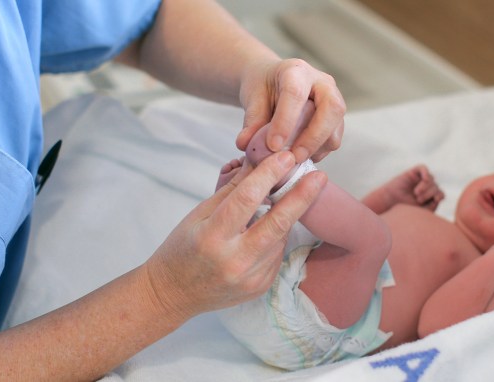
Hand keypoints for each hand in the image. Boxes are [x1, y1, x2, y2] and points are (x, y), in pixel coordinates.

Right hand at [144, 151, 326, 318]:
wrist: (174, 294)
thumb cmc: (182, 248)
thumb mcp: (199, 214)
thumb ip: (231, 190)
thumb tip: (258, 162)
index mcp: (213, 238)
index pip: (246, 200)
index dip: (268, 175)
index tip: (286, 157)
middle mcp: (234, 261)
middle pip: (277, 224)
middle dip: (302, 197)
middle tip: (319, 176)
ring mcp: (250, 278)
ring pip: (280, 238)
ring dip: (283, 218)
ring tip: (273, 208)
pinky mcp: (261, 287)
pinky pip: (277, 254)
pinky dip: (274, 239)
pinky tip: (261, 235)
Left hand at [235, 58, 345, 163]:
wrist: (274, 84)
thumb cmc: (263, 88)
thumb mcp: (252, 98)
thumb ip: (251, 120)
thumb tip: (244, 143)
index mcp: (296, 71)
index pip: (295, 93)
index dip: (285, 121)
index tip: (273, 145)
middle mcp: (322, 83)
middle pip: (331, 108)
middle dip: (313, 137)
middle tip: (293, 157)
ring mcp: (334, 100)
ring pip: (336, 127)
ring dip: (317, 148)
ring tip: (294, 158)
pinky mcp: (336, 119)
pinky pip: (334, 139)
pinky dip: (319, 152)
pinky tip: (301, 154)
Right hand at [383, 165, 444, 210]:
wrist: (390, 202)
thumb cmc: (404, 208)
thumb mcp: (420, 210)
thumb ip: (432, 206)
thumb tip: (438, 197)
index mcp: (429, 196)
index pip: (440, 193)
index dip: (439, 195)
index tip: (435, 199)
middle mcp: (426, 187)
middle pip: (436, 186)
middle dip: (429, 193)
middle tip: (419, 199)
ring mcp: (420, 179)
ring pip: (431, 179)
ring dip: (426, 187)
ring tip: (416, 193)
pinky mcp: (413, 172)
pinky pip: (423, 168)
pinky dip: (426, 173)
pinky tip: (424, 180)